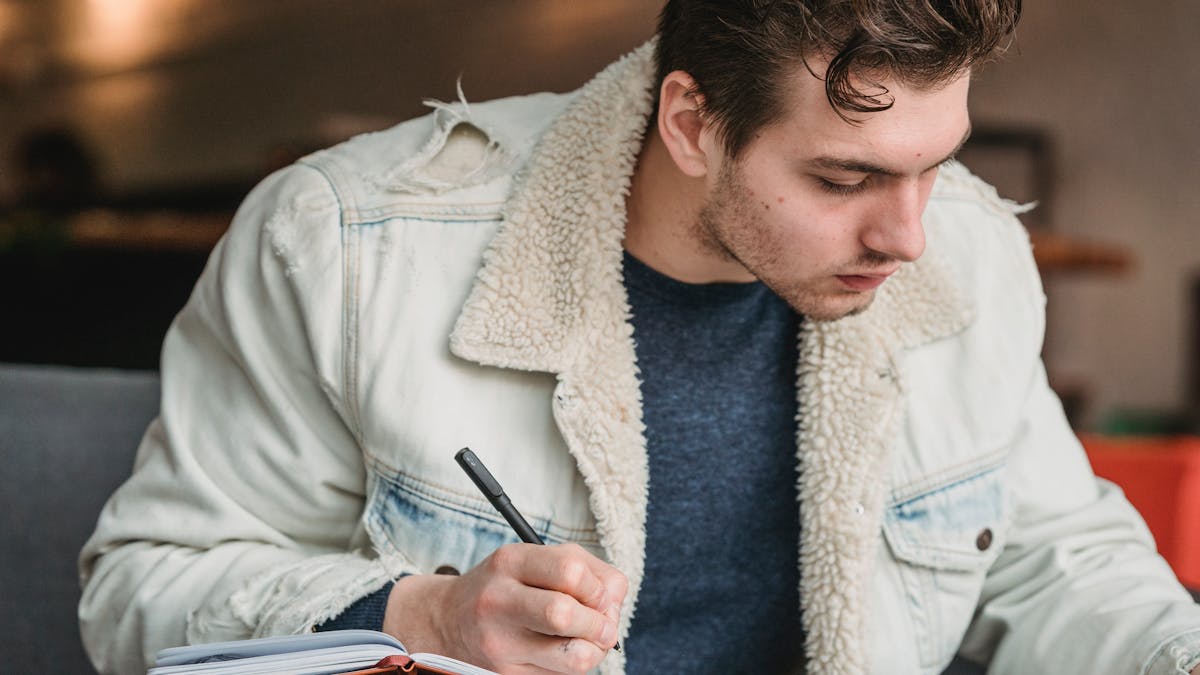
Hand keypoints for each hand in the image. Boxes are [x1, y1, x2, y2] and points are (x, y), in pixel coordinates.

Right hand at [383, 543, 626, 673]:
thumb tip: (615, 601)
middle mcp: (499, 601)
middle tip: (602, 625)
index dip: (598, 588)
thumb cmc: (505, 586)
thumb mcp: (535, 560)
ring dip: (595, 651)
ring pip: (572, 658)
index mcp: (510, 562)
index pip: (570, 571)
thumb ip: (586, 568)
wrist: (447, 621)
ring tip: (590, 641)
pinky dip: (573, 664)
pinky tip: (562, 651)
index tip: (599, 596)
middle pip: (565, 615)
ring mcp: (500, 644)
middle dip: (599, 623)